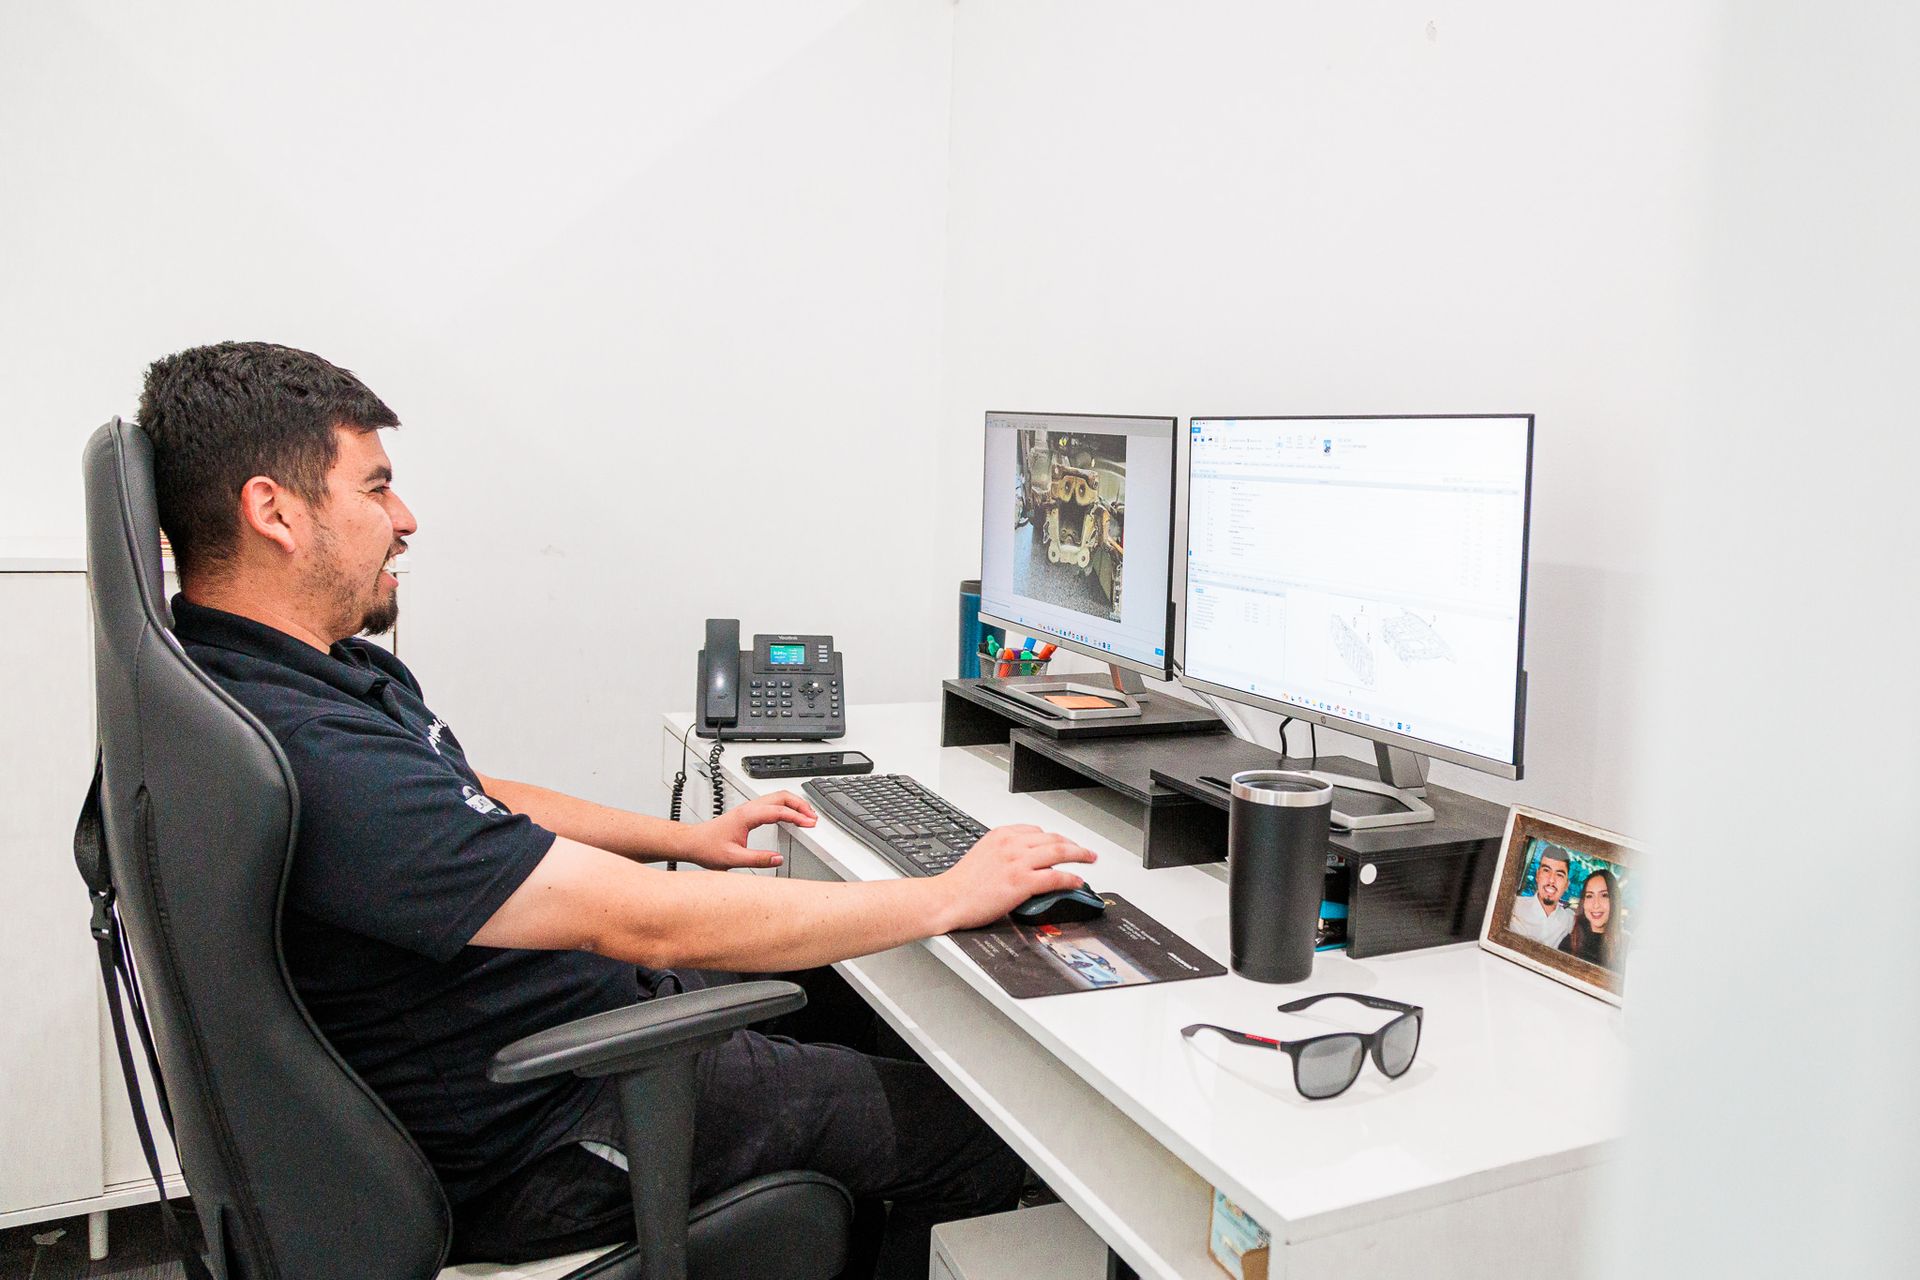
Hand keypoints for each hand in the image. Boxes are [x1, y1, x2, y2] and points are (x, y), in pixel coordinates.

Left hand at [682, 792, 816, 870]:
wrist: (693, 842)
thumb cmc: (707, 847)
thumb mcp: (732, 859)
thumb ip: (757, 859)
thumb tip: (778, 858)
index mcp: (747, 816)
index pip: (778, 810)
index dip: (797, 816)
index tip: (809, 824)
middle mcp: (748, 808)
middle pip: (781, 796)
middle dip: (801, 805)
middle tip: (813, 818)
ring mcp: (748, 808)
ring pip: (777, 797)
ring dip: (794, 804)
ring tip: (807, 816)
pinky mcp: (748, 812)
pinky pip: (772, 803)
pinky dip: (786, 807)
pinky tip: (790, 816)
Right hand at [937, 824, 1097, 930]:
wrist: (946, 899)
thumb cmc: (960, 883)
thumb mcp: (983, 854)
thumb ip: (1004, 852)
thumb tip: (1022, 860)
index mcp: (1002, 835)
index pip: (1037, 831)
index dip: (1055, 838)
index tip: (1063, 843)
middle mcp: (1012, 844)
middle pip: (1053, 838)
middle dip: (1073, 844)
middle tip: (1085, 851)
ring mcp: (1018, 862)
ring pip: (1059, 852)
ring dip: (1079, 855)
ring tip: (1089, 860)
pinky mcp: (1022, 882)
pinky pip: (1055, 877)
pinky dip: (1070, 878)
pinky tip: (1077, 881)